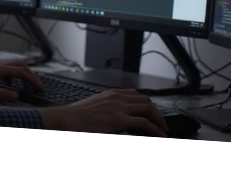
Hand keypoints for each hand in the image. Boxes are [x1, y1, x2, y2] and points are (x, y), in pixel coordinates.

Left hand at [0, 61, 43, 101]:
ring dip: (25, 75)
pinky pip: (9, 71)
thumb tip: (17, 96)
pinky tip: (15, 85)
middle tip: (39, 87)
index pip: (21, 72)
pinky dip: (17, 76)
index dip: (32, 80)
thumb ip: (1, 94)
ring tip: (31, 86)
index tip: (40, 89)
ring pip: (16, 67)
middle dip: (32, 75)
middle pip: (21, 66)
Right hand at [39, 89, 169, 137]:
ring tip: (163, 130)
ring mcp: (120, 108)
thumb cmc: (76, 117)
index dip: (147, 104)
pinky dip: (155, 130)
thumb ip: (106, 110)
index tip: (151, 113)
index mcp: (111, 94)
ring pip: (148, 109)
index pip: (136, 95)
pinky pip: (145, 124)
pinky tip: (160, 136)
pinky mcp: (120, 120)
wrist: (67, 120)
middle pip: (145, 101)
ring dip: (159, 120)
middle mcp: (118, 97)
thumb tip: (111, 119)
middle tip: (161, 123)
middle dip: (156, 112)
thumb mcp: (94, 108)